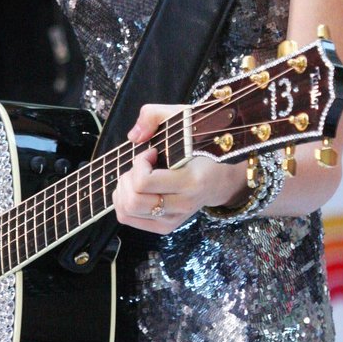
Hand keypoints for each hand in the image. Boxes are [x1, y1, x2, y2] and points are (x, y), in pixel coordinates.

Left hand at [112, 104, 245, 233]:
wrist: (220, 178)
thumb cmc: (201, 146)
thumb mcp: (184, 118)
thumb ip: (154, 114)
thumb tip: (133, 136)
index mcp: (191, 181)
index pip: (144, 182)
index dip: (139, 162)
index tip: (152, 151)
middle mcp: (182, 206)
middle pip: (133, 201)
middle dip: (128, 177)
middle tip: (142, 165)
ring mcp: (173, 220)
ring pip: (127, 211)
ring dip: (124, 190)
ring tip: (138, 176)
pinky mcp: (165, 226)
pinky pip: (128, 219)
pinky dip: (123, 201)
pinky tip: (135, 187)